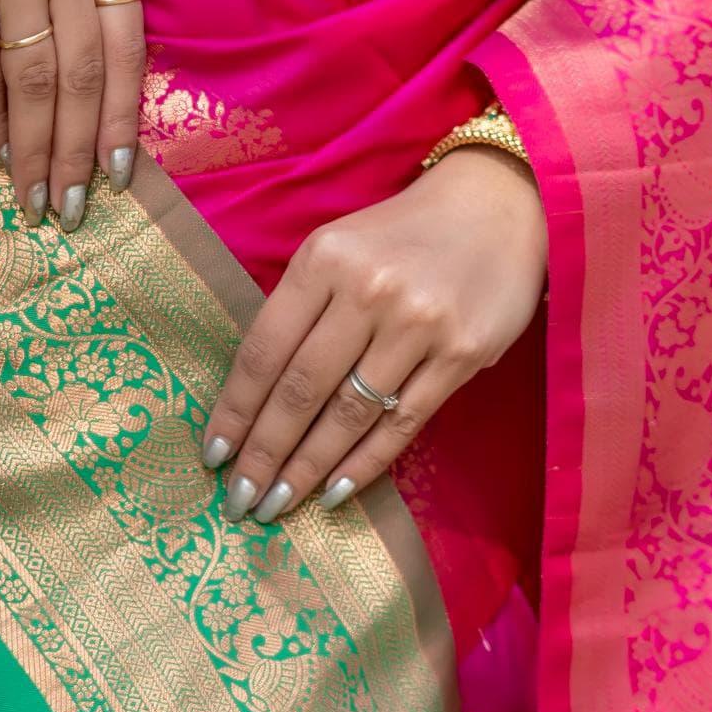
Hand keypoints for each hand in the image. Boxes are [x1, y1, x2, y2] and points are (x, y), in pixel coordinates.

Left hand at [200, 147, 547, 518]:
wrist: (498, 206)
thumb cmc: (402, 235)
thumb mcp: (339, 248)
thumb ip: (302, 309)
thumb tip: (255, 397)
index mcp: (325, 259)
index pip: (265, 351)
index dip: (235, 410)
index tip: (213, 455)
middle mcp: (368, 291)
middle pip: (301, 389)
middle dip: (264, 454)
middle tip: (239, 500)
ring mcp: (419, 324)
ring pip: (348, 414)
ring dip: (307, 469)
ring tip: (278, 505)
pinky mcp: (461, 354)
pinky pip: (402, 423)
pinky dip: (364, 463)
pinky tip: (334, 492)